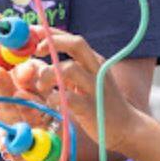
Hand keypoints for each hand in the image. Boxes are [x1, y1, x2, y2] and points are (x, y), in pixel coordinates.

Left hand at [34, 32, 146, 154]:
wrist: (126, 128)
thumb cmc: (99, 104)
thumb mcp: (82, 83)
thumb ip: (61, 72)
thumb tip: (33, 65)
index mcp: (94, 61)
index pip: (73, 38)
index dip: (51, 33)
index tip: (32, 32)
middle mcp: (97, 69)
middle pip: (76, 44)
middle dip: (53, 42)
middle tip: (37, 52)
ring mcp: (95, 88)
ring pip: (69, 68)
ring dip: (48, 74)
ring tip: (42, 85)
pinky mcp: (91, 108)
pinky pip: (69, 97)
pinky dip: (54, 97)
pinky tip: (52, 101)